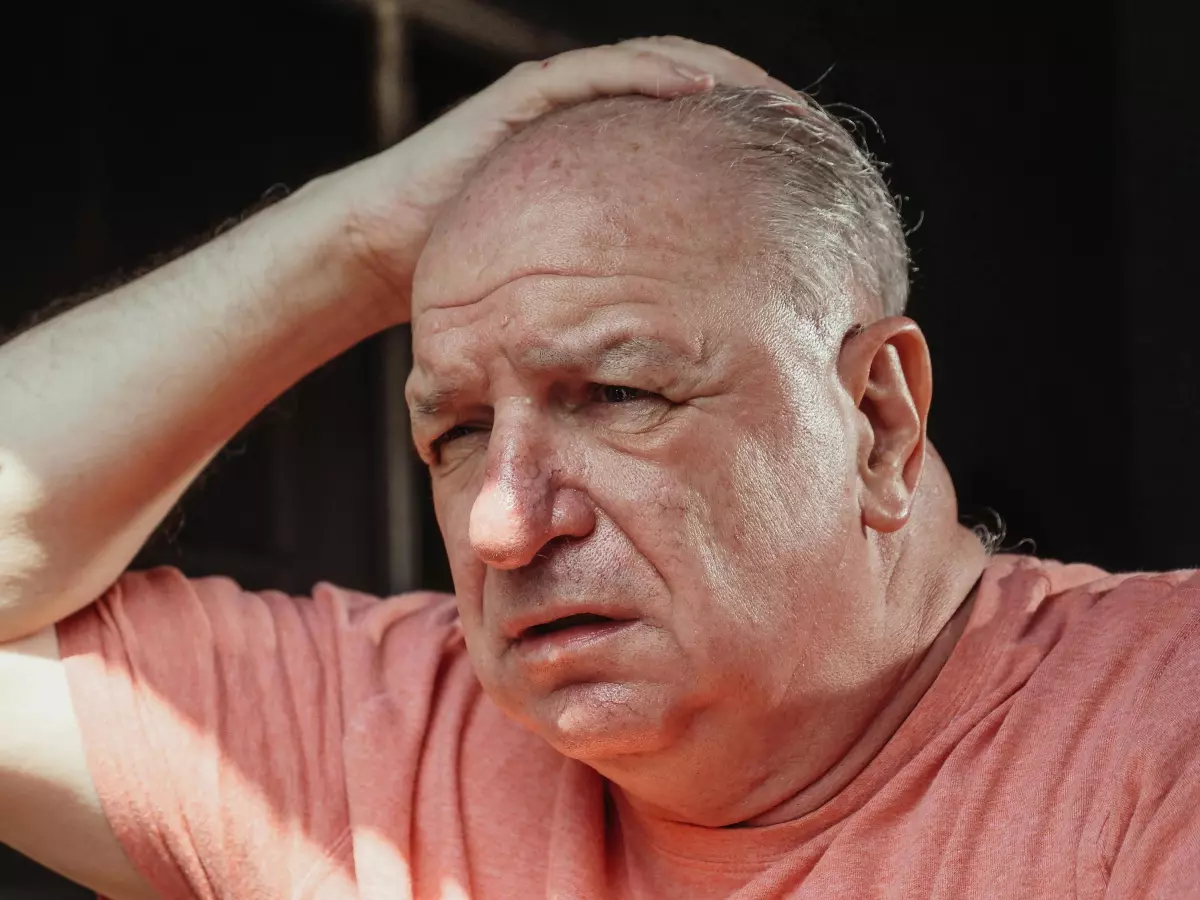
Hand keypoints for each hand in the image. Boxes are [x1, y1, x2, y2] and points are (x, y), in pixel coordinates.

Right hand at [314, 37, 783, 324]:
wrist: (394, 249)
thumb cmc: (482, 279)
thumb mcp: (576, 287)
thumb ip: (627, 291)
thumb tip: (689, 343)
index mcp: (609, 164)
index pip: (698, 133)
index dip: (754, 139)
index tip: (813, 165)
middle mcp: (590, 123)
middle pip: (692, 89)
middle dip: (757, 100)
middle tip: (816, 126)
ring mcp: (559, 102)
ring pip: (657, 65)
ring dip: (723, 76)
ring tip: (779, 100)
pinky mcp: (524, 97)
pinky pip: (600, 73)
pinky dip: (653, 74)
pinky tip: (703, 89)